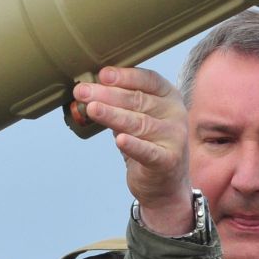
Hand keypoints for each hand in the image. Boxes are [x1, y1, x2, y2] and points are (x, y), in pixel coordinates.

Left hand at [73, 66, 194, 234]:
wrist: (165, 184)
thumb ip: (120, 103)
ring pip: (139, 123)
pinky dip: (133, 146)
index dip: (125, 76)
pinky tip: (119, 140)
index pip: (148, 80)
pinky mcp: (168, 161)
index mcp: (169, 97)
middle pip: (138, 100)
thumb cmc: (147, 143)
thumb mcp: (136, 118)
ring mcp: (174, 138)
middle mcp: (175, 114)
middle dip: (107, 95)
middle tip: (82, 91)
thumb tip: (89, 88)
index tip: (102, 74)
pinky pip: (147, 152)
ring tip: (92, 108)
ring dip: (113, 115)